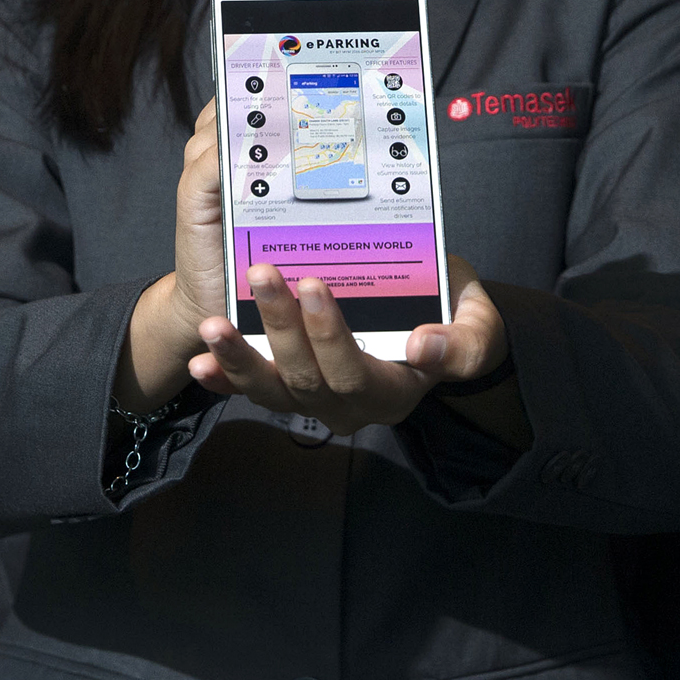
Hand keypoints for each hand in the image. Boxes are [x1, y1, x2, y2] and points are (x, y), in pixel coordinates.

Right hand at [120, 0, 349, 408]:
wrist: (228, 309)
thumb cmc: (275, 246)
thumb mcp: (318, 194)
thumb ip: (337, 154)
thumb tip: (385, 107)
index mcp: (265, 124)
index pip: (280, 52)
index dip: (297, 1)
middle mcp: (232, 129)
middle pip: (256, 61)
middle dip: (281, 13)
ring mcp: (212, 156)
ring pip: (240, 102)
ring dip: (272, 76)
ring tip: (302, 50)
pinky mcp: (198, 192)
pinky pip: (218, 157)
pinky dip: (241, 144)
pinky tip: (268, 139)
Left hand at [189, 255, 515, 438]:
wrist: (437, 333)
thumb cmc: (455, 321)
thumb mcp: (479, 328)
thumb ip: (464, 343)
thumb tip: (424, 347)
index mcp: (395, 391)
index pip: (356, 371)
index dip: (332, 334)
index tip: (316, 284)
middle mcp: (350, 407)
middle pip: (307, 378)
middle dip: (280, 327)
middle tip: (262, 273)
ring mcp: (315, 402)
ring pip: (272, 391)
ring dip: (239, 358)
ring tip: (213, 325)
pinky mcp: (289, 389)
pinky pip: (254, 392)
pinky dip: (225, 378)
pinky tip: (200, 361)